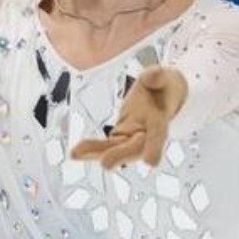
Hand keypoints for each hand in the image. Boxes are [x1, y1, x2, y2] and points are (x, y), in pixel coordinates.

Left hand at [70, 65, 186, 169]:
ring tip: (75, 153)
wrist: (163, 99)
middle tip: (105, 164)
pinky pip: (104, 146)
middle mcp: (146, 136)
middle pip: (133, 149)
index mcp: (160, 121)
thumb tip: (155, 74)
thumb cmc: (163, 88)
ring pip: (114, 149)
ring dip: (95, 153)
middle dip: (119, 155)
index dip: (154, 147)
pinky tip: (74, 153)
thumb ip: (158, 77)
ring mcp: (131, 140)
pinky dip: (89, 149)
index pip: (158, 135)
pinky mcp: (119, 138)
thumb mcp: (164, 78)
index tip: (152, 162)